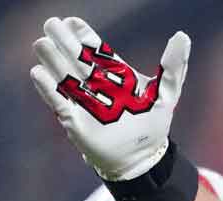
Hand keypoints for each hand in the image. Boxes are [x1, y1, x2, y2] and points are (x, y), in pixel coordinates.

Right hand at [28, 16, 189, 180]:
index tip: (71, 21)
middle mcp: (94, 83)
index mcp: (113, 74)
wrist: (142, 158)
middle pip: (75, 58)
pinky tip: (39, 72)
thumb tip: (182, 36)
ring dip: (52, 60)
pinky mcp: (74, 119)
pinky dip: (48, 88)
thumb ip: (174, 65)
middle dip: (64, 41)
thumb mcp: (168, 93)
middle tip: (51, 24)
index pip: (94, 49)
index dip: (83, 34)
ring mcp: (82, 100)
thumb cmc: (153, 124)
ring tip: (42, 43)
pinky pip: (58, 101)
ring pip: (63, 75)